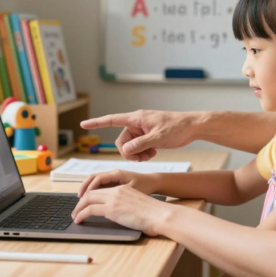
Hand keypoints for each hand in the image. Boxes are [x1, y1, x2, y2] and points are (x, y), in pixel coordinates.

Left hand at [71, 185, 173, 235]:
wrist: (159, 214)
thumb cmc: (154, 214)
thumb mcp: (138, 205)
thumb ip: (128, 207)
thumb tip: (126, 216)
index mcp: (123, 189)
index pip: (101, 189)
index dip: (90, 196)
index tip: (85, 204)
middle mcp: (117, 190)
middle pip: (92, 192)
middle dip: (81, 202)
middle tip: (76, 210)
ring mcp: (113, 198)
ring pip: (88, 199)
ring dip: (79, 208)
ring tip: (75, 216)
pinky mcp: (111, 209)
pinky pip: (90, 209)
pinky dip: (81, 214)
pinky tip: (79, 220)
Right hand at [77, 170, 156, 197]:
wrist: (154, 182)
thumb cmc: (145, 186)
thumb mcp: (132, 191)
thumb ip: (118, 194)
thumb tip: (103, 200)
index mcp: (116, 174)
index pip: (97, 179)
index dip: (88, 188)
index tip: (82, 198)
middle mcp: (113, 174)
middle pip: (93, 179)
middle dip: (84, 189)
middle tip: (78, 200)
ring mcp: (113, 178)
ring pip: (95, 182)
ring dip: (87, 190)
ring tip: (81, 200)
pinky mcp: (114, 183)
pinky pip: (101, 186)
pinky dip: (94, 192)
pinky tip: (91, 200)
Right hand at [80, 110, 199, 160]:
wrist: (192, 127)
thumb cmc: (177, 127)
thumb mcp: (157, 137)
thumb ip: (140, 144)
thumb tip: (125, 151)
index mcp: (136, 118)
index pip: (112, 120)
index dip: (96, 123)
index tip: (83, 124)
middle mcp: (136, 123)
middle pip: (121, 141)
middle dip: (129, 152)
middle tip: (142, 158)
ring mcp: (142, 130)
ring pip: (130, 146)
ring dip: (137, 154)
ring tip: (150, 155)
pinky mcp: (148, 136)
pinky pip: (137, 148)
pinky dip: (142, 153)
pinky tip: (153, 153)